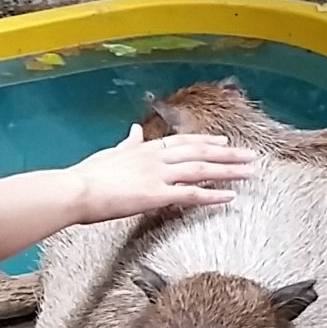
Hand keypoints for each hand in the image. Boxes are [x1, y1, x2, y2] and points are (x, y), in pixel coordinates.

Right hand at [69, 124, 255, 222]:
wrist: (76, 190)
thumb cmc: (87, 176)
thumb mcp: (109, 153)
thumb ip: (126, 143)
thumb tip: (134, 130)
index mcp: (144, 148)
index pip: (182, 142)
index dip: (205, 142)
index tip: (223, 142)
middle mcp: (156, 158)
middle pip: (199, 153)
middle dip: (227, 154)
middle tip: (250, 155)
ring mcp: (158, 175)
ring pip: (202, 170)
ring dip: (228, 170)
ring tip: (250, 172)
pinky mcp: (157, 195)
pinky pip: (191, 194)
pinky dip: (213, 194)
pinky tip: (231, 197)